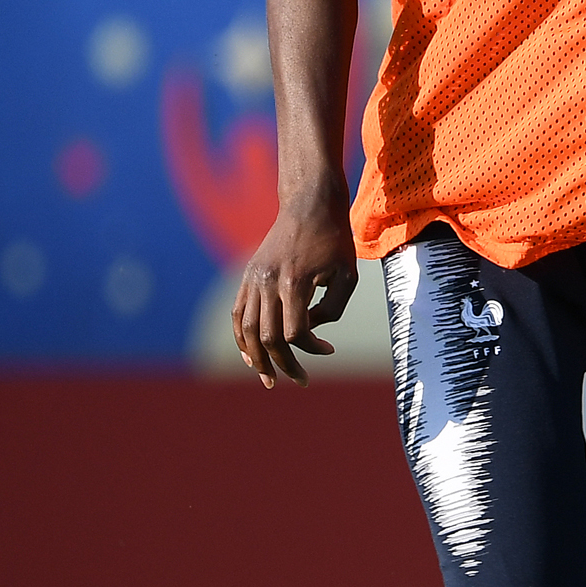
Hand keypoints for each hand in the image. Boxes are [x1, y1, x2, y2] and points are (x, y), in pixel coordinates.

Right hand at [232, 190, 357, 387]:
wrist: (308, 205)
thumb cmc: (334, 240)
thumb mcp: (348, 275)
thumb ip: (332, 309)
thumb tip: (310, 332)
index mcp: (294, 282)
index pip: (293, 332)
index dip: (311, 347)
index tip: (329, 349)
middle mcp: (267, 281)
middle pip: (267, 336)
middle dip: (284, 364)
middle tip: (302, 381)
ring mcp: (252, 279)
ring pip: (245, 329)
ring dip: (256, 358)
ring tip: (269, 379)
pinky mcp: (247, 276)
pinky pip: (237, 313)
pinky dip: (241, 337)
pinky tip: (251, 356)